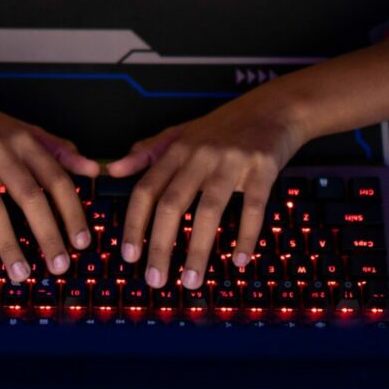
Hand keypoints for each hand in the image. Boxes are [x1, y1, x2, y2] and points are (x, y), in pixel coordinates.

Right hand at [0, 87, 96, 281]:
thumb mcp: (21, 128)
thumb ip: (57, 149)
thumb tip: (94, 170)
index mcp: (22, 140)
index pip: (56, 178)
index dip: (72, 211)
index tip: (82, 242)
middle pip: (29, 194)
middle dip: (48, 233)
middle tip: (60, 267)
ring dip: (7, 244)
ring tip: (20, 273)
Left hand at [106, 91, 304, 291]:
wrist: (274, 107)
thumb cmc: (226, 125)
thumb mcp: (183, 132)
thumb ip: (148, 152)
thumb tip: (113, 170)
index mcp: (177, 149)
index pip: (146, 189)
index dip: (134, 223)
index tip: (129, 256)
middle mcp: (200, 154)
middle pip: (172, 204)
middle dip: (160, 245)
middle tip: (155, 281)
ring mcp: (232, 160)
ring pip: (208, 210)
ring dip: (198, 250)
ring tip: (191, 281)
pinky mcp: (262, 167)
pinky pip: (252, 207)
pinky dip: (245, 235)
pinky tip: (238, 260)